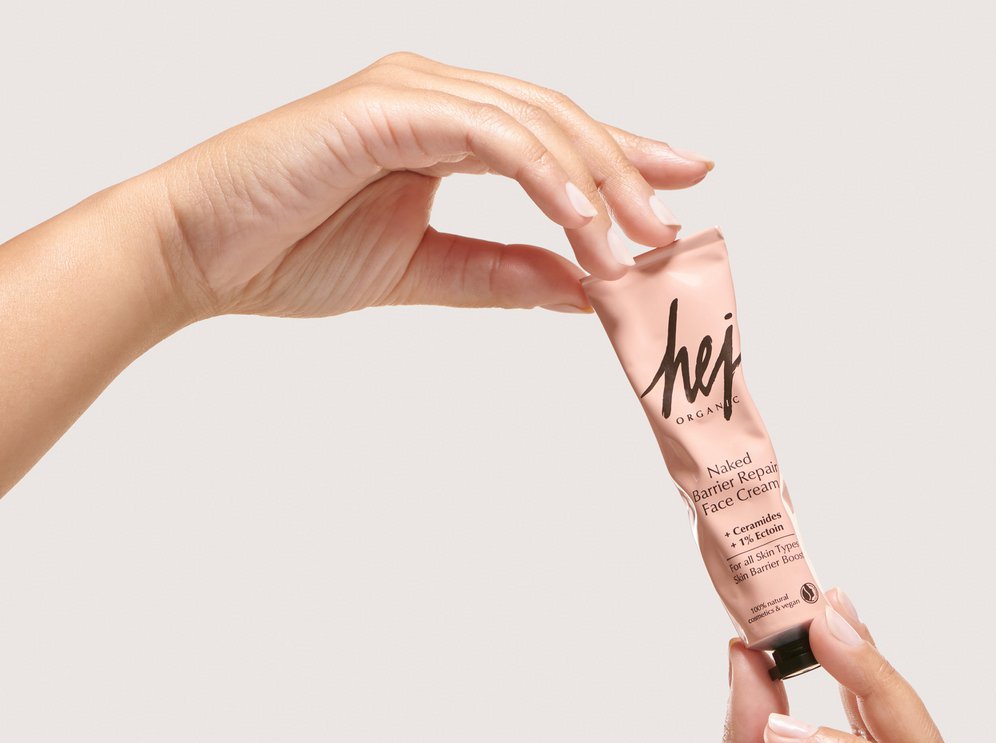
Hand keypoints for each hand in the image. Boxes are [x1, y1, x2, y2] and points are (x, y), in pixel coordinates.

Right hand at [150, 52, 711, 320]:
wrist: (204, 255)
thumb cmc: (294, 252)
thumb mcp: (429, 271)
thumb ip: (504, 274)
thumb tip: (579, 286)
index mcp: (446, 128)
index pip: (555, 139)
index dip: (623, 162)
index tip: (681, 192)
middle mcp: (438, 97)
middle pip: (561, 120)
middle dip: (627, 172)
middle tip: (674, 228)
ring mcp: (413, 93)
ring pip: (536, 120)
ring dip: (596, 180)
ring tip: (638, 240)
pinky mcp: (388, 106)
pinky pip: (490, 133)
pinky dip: (543, 174)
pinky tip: (580, 218)